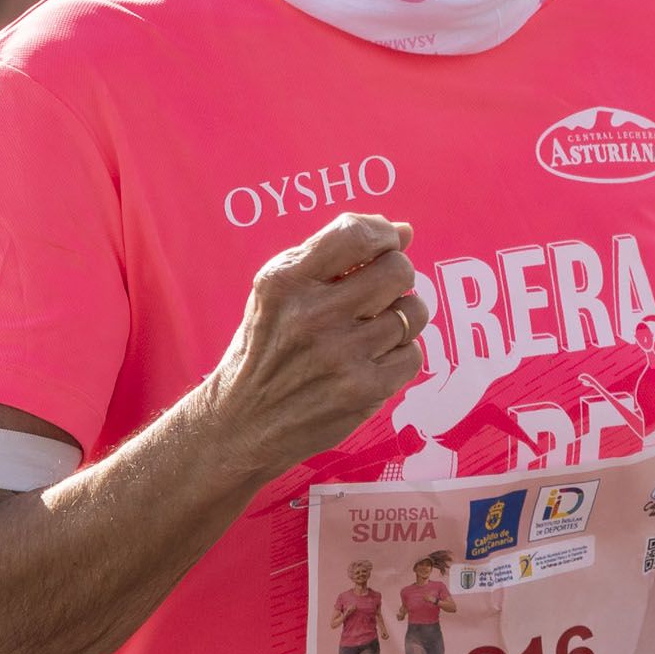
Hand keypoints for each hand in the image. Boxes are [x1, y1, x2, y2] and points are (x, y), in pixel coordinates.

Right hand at [199, 214, 427, 477]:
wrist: (241, 423)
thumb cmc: (265, 347)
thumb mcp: (278, 291)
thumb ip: (334, 254)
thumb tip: (404, 231)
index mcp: (285, 281)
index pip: (356, 233)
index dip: (384, 233)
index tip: (388, 243)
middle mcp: (312, 315)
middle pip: (398, 270)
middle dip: (399, 275)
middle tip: (383, 292)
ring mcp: (340, 355)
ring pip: (413, 313)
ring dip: (403, 317)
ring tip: (376, 329)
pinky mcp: (362, 391)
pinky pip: (413, 355)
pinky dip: (400, 355)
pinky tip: (374, 360)